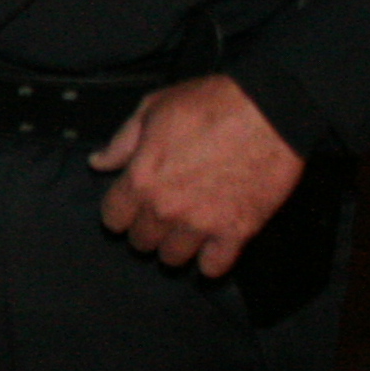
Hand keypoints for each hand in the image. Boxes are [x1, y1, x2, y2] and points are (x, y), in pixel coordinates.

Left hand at [91, 73, 304, 278]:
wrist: (270, 111)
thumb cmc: (212, 103)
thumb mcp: (153, 109)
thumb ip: (122, 142)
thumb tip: (99, 162)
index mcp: (141, 178)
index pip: (113, 217)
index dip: (120, 212)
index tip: (130, 206)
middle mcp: (166, 208)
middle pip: (142, 241)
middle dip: (147, 229)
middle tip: (161, 215)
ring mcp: (202, 223)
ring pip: (173, 258)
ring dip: (176, 246)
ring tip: (185, 231)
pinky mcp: (237, 231)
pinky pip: (214, 267)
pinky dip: (211, 261)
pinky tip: (213, 247)